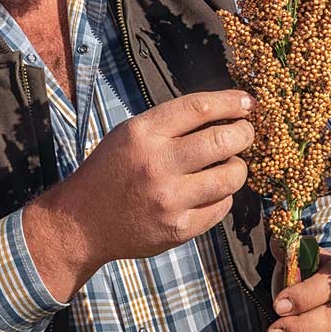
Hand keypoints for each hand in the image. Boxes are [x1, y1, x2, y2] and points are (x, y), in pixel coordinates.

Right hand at [24, 89, 256, 300]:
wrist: (82, 222)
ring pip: (230, 177)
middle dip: (244, 134)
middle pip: (223, 141)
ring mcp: (170, 199)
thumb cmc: (112, 171)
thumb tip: (225, 114)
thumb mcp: (130, 135)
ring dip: (238, 167)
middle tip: (245, 134)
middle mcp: (157, 164)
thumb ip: (171, 124)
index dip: (231, 102)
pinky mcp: (179, 229)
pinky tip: (209, 191)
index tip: (248, 103)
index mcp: (143, 134)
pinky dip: (222, 195)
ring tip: (230, 164)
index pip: (199, 108)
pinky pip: (222, 207)